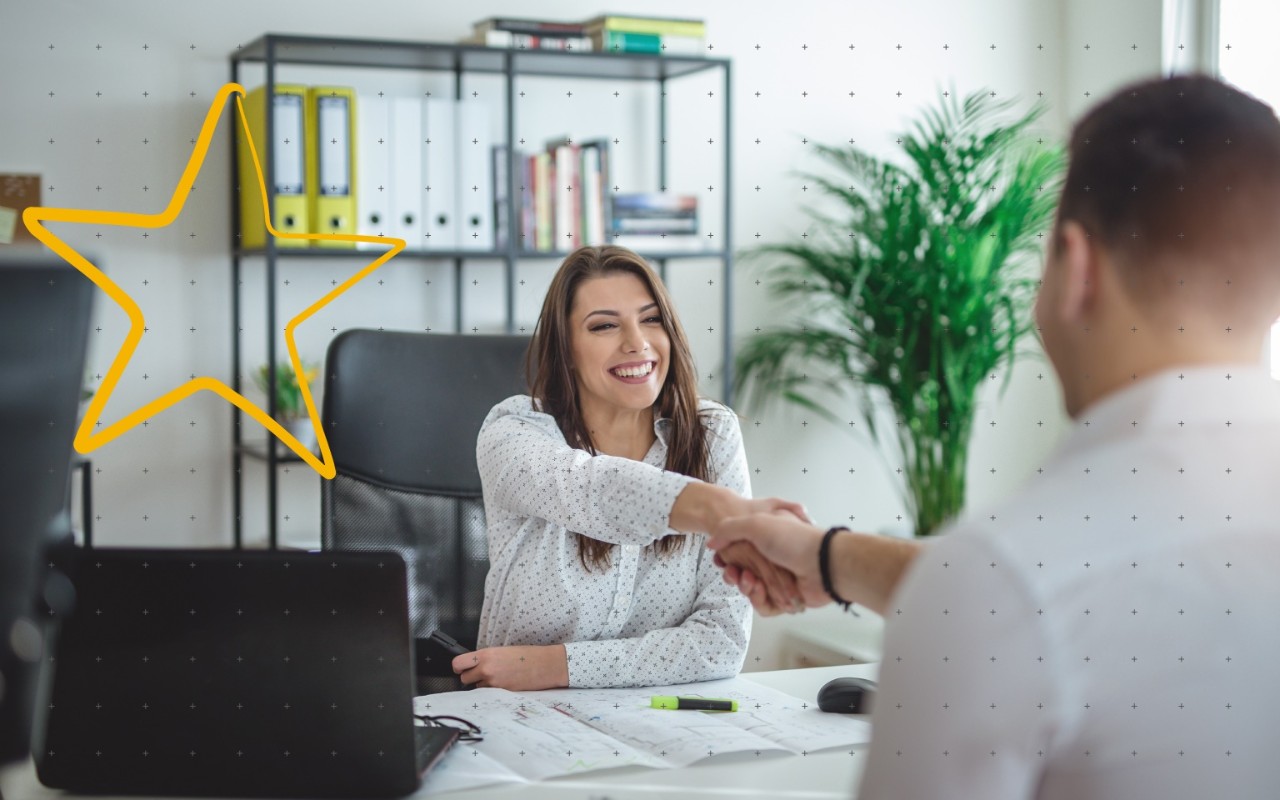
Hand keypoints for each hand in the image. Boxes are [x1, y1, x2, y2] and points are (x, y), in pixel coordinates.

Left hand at [452, 645, 568, 690]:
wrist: (546, 665)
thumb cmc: (528, 656)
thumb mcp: (503, 651)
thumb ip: (486, 658)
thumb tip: (475, 665)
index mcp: (486, 655)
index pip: (458, 664)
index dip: (458, 667)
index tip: (461, 668)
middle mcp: (486, 669)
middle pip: (464, 679)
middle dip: (471, 678)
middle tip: (481, 674)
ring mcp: (494, 683)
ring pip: (477, 688)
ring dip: (483, 685)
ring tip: (498, 678)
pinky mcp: (501, 694)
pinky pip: (489, 694)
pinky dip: (493, 691)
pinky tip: (505, 683)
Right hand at [707, 511, 830, 611]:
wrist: (822, 565)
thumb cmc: (793, 541)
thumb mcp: (756, 523)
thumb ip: (728, 530)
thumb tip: (712, 544)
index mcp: (767, 539)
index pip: (739, 551)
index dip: (726, 557)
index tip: (721, 560)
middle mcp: (773, 560)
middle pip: (743, 573)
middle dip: (734, 575)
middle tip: (734, 573)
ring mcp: (780, 580)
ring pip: (751, 591)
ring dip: (745, 587)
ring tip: (750, 581)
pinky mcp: (786, 600)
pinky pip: (764, 606)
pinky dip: (759, 600)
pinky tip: (760, 590)